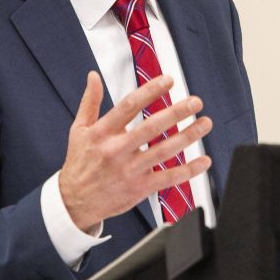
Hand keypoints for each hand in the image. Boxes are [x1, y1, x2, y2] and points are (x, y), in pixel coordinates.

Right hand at [58, 71, 212, 230]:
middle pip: (151, 128)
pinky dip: (188, 170)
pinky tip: (203, 161)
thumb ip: (90, 102)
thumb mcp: (79, 130)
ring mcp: (130, 170)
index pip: (129, 106)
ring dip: (187, 137)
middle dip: (176, 113)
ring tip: (205, 124)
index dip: (150, 91)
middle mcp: (117, 150)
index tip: (168, 81)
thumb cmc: (80, 163)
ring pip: (164, 152)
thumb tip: (93, 77)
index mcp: (103, 133)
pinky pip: (168, 178)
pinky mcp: (139, 188)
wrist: (75, 202)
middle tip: (195, 102)